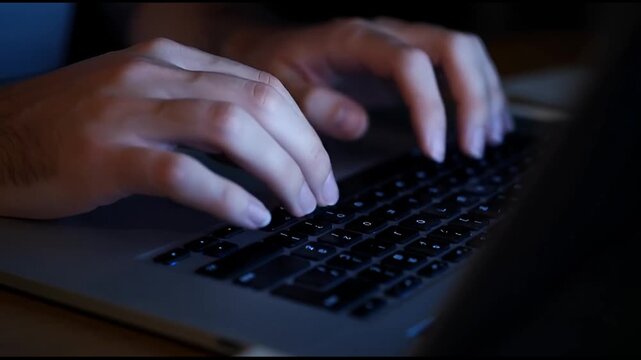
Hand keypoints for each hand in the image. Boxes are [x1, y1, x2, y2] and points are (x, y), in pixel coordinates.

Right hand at [0, 38, 338, 227]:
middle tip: (322, 193)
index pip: (262, 86)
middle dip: (304, 152)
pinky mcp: (106, 154)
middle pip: (260, 103)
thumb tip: (266, 145)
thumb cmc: (77, 125)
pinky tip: (251, 216)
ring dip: (279, 172)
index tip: (321, 168)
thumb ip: (201, 110)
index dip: (304, 130)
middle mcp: (155, 74)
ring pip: (230, 129)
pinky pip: (182, 172)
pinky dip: (226, 196)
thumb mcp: (147, 99)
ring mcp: (129, 111)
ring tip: (297, 206)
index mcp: (172, 59)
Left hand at [223, 17, 513, 160]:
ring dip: (484, 95)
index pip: (410, 64)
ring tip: (486, 140)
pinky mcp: (411, 59)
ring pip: (465, 52)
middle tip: (472, 148)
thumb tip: (357, 123)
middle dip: (473, 98)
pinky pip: (459, 65)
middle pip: (453, 48)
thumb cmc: (275, 66)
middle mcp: (387, 34)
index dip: (429, 107)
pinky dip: (479, 92)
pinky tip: (485, 123)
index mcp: (356, 39)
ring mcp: (403, 43)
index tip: (433, 151)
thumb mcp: (280, 88)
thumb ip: (313, 105)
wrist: (271, 46)